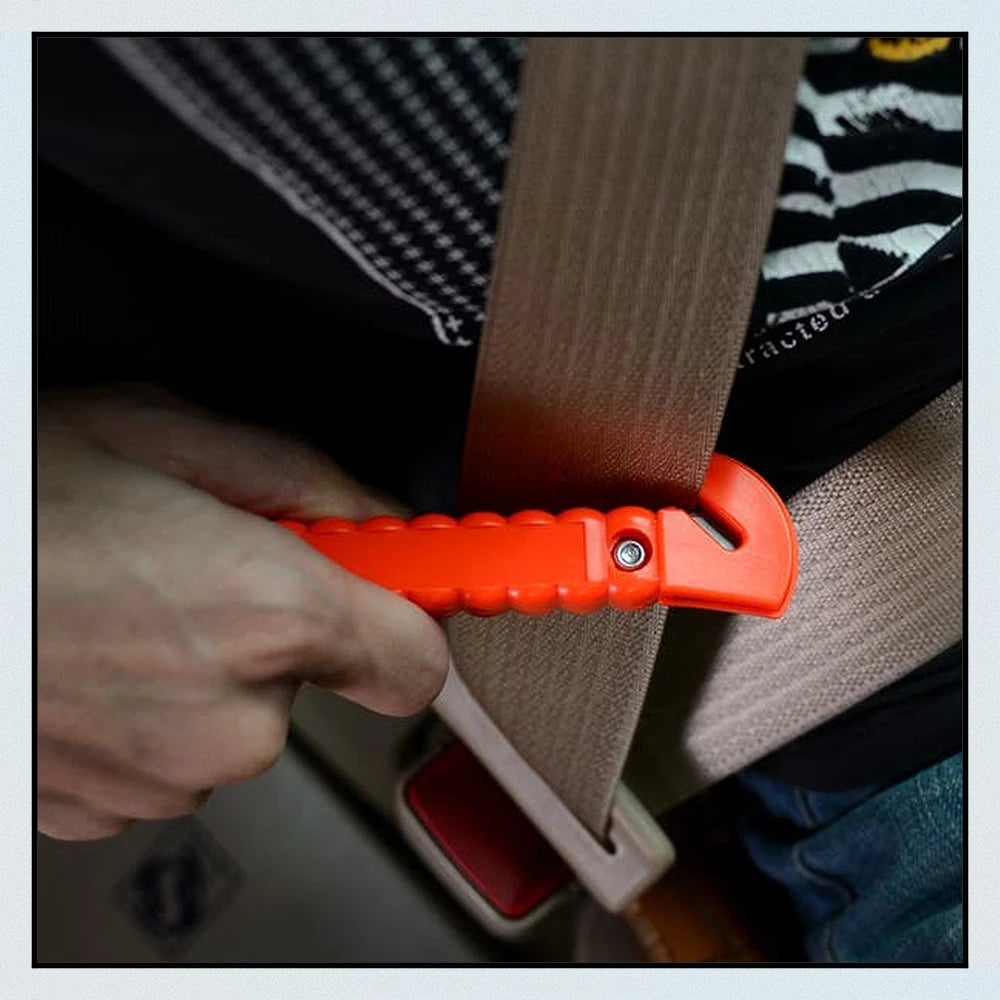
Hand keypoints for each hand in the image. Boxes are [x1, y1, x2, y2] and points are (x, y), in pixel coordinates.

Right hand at [37, 387, 448, 839]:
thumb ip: (306, 479)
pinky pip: (173, 758)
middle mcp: (228, 718)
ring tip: (130, 603)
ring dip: (209, 668)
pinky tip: (97, 651)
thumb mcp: (171, 434)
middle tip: (211, 567)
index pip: (417, 660)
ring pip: (239, 722)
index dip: (410, 618)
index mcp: (267, 614)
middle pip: (323, 683)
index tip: (413, 592)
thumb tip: (378, 514)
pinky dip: (154, 710)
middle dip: (287, 628)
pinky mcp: (104, 809)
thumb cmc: (18, 495)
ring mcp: (163, 777)